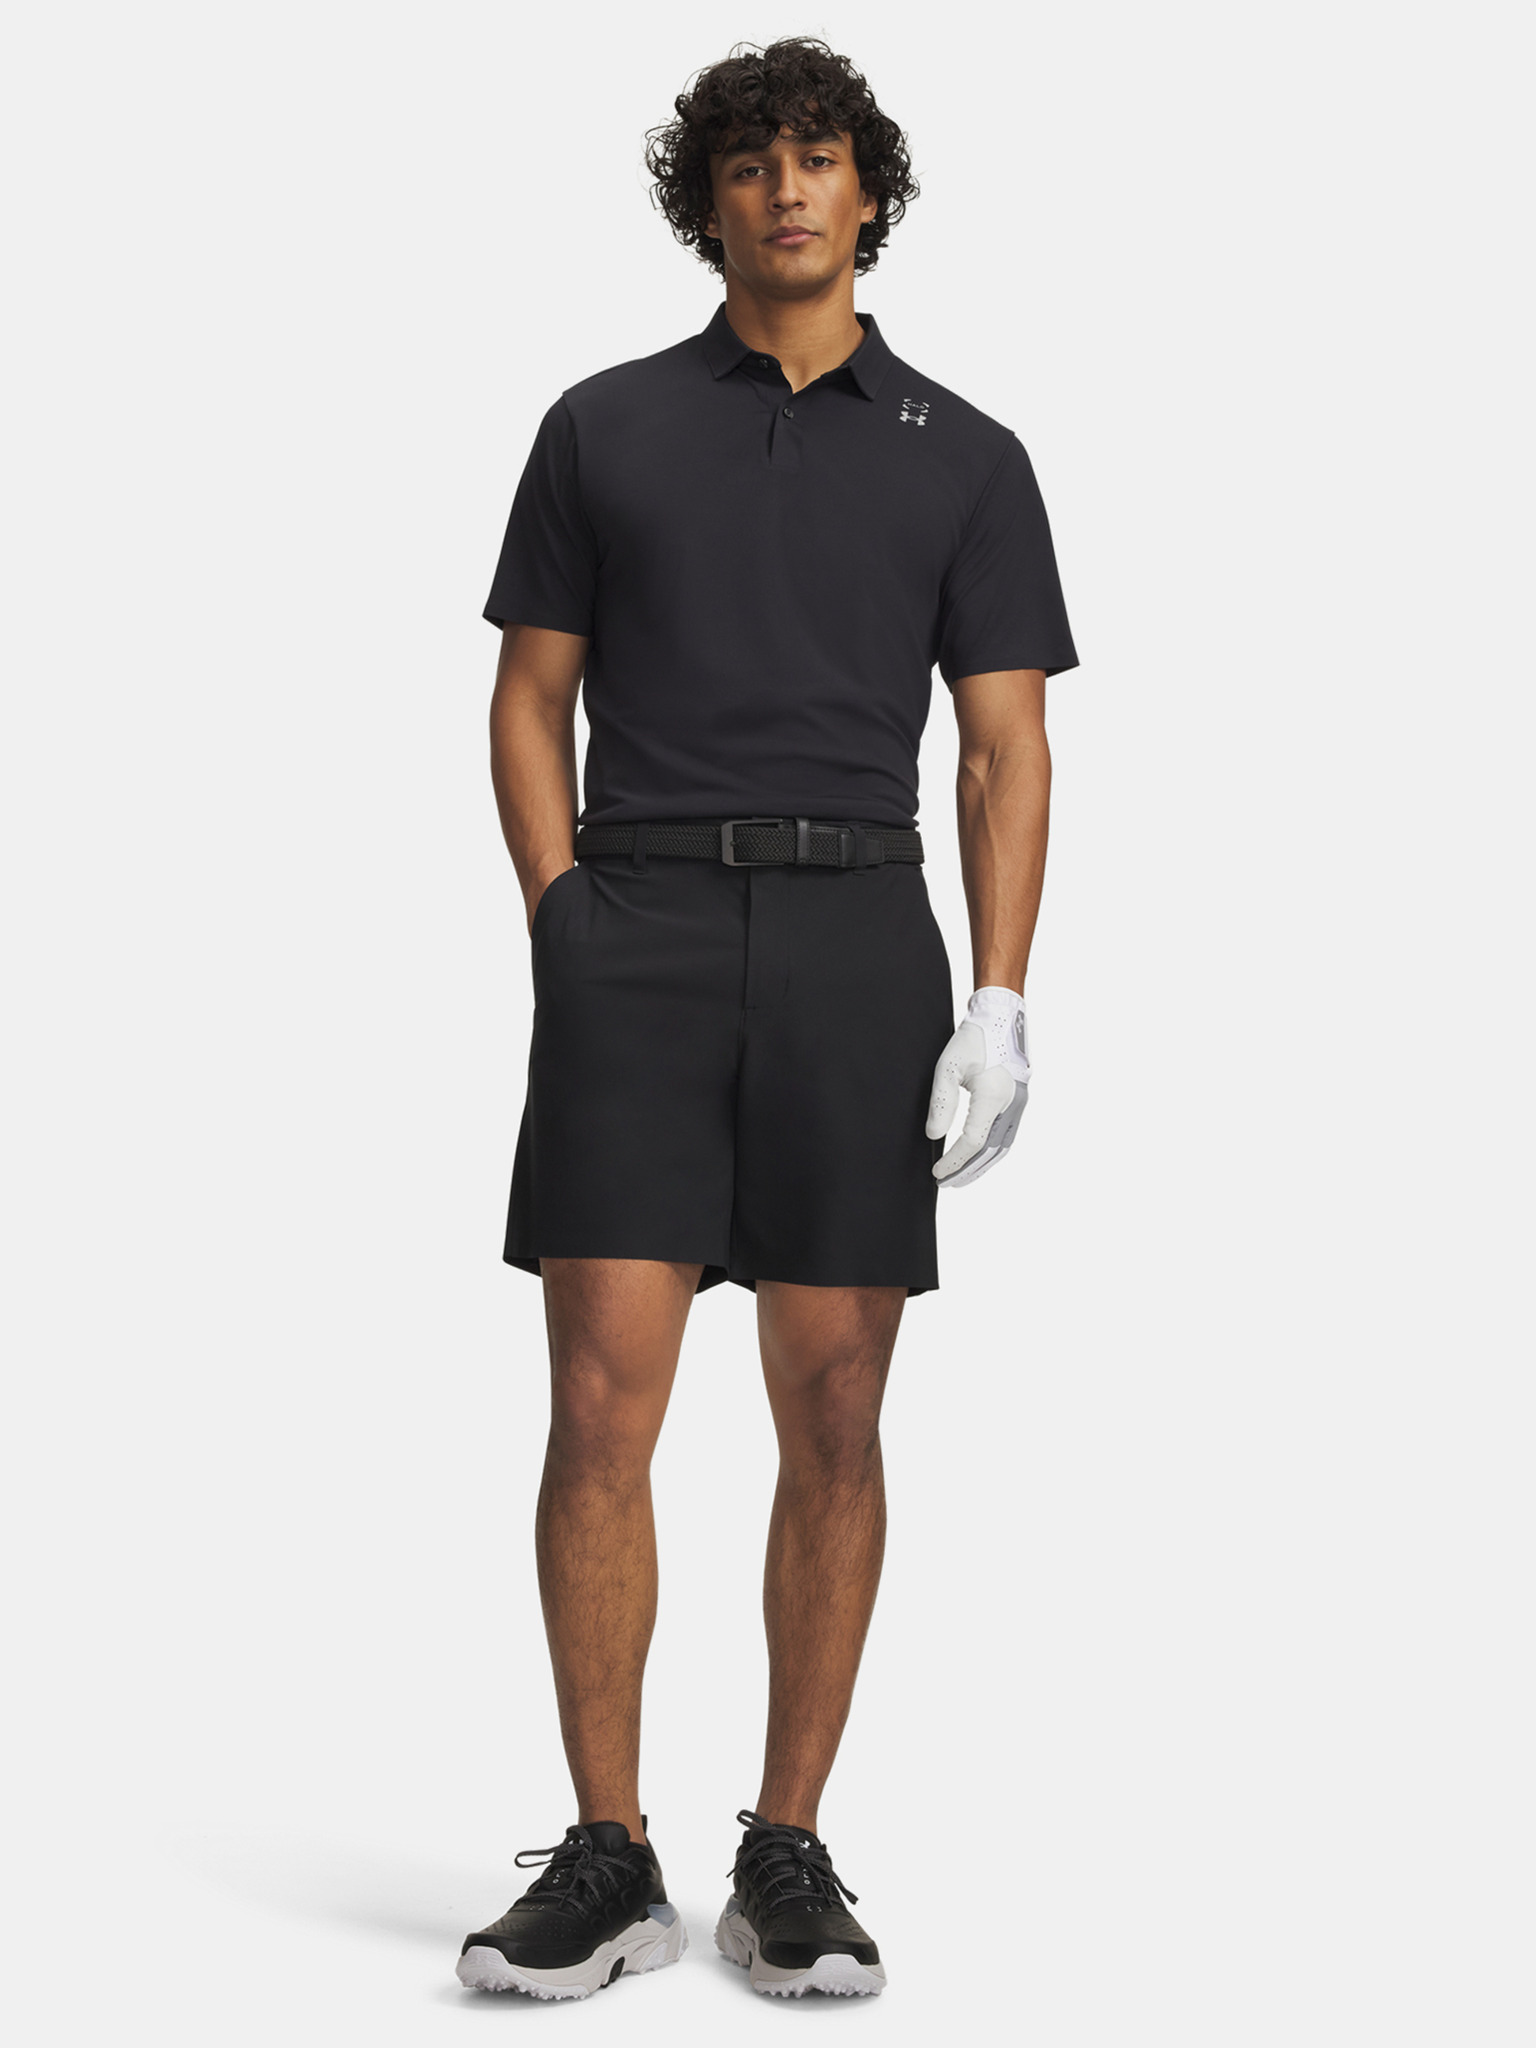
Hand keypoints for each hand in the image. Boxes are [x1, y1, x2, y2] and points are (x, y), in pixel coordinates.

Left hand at [926, 986, 1031, 1188]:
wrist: (1001, 1017)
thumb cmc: (973, 1039)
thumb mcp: (948, 1067)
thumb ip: (941, 1103)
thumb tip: (934, 1136)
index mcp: (994, 1096)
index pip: (972, 1142)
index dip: (954, 1161)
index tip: (936, 1172)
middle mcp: (1012, 1104)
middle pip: (989, 1151)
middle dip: (967, 1171)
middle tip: (946, 1183)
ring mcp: (1019, 1103)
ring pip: (1002, 1147)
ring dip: (981, 1165)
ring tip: (961, 1177)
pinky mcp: (1020, 1101)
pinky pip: (1007, 1136)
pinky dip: (992, 1152)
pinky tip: (978, 1157)